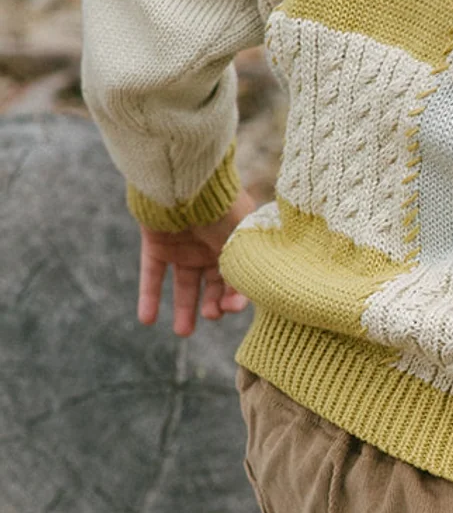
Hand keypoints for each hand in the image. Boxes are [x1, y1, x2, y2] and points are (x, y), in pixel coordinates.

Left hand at [138, 189, 255, 336]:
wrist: (183, 180)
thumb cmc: (221, 206)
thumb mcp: (241, 239)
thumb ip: (244, 266)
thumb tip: (245, 297)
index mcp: (235, 243)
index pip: (237, 278)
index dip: (236, 296)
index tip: (231, 308)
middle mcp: (210, 246)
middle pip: (212, 284)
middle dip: (213, 304)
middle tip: (211, 315)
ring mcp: (183, 246)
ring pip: (184, 284)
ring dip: (184, 309)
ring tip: (183, 332)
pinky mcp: (156, 244)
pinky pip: (152, 274)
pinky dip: (149, 297)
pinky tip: (147, 320)